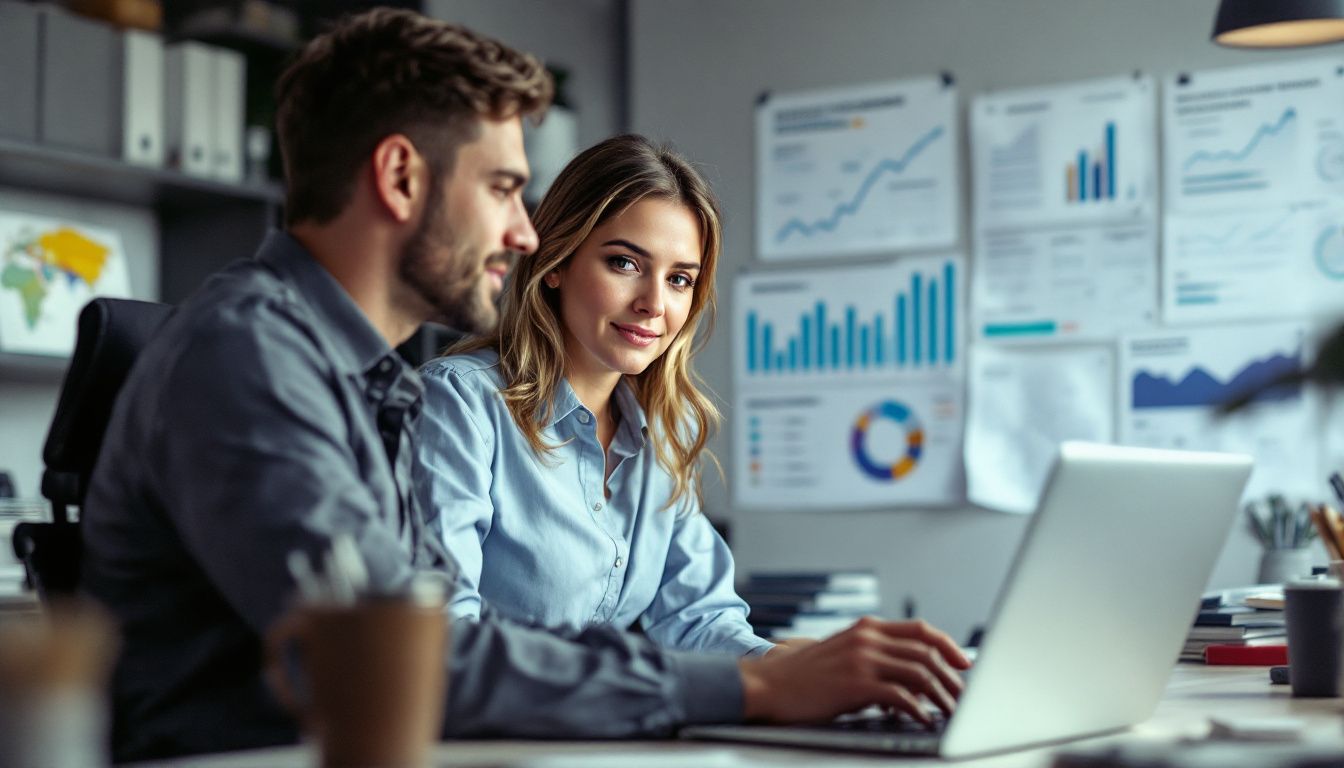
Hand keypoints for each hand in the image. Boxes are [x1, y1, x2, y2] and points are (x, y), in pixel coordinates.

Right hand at [737, 617, 970, 725]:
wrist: (768, 684)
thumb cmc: (804, 676)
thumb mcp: (842, 654)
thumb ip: (875, 657)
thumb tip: (910, 679)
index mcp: (867, 628)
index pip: (921, 630)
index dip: (949, 646)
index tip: (965, 662)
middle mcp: (868, 638)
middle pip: (927, 652)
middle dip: (952, 677)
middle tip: (964, 697)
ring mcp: (862, 659)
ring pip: (920, 673)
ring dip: (941, 695)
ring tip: (951, 712)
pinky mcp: (855, 684)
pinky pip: (900, 696)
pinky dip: (919, 709)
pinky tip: (924, 720)